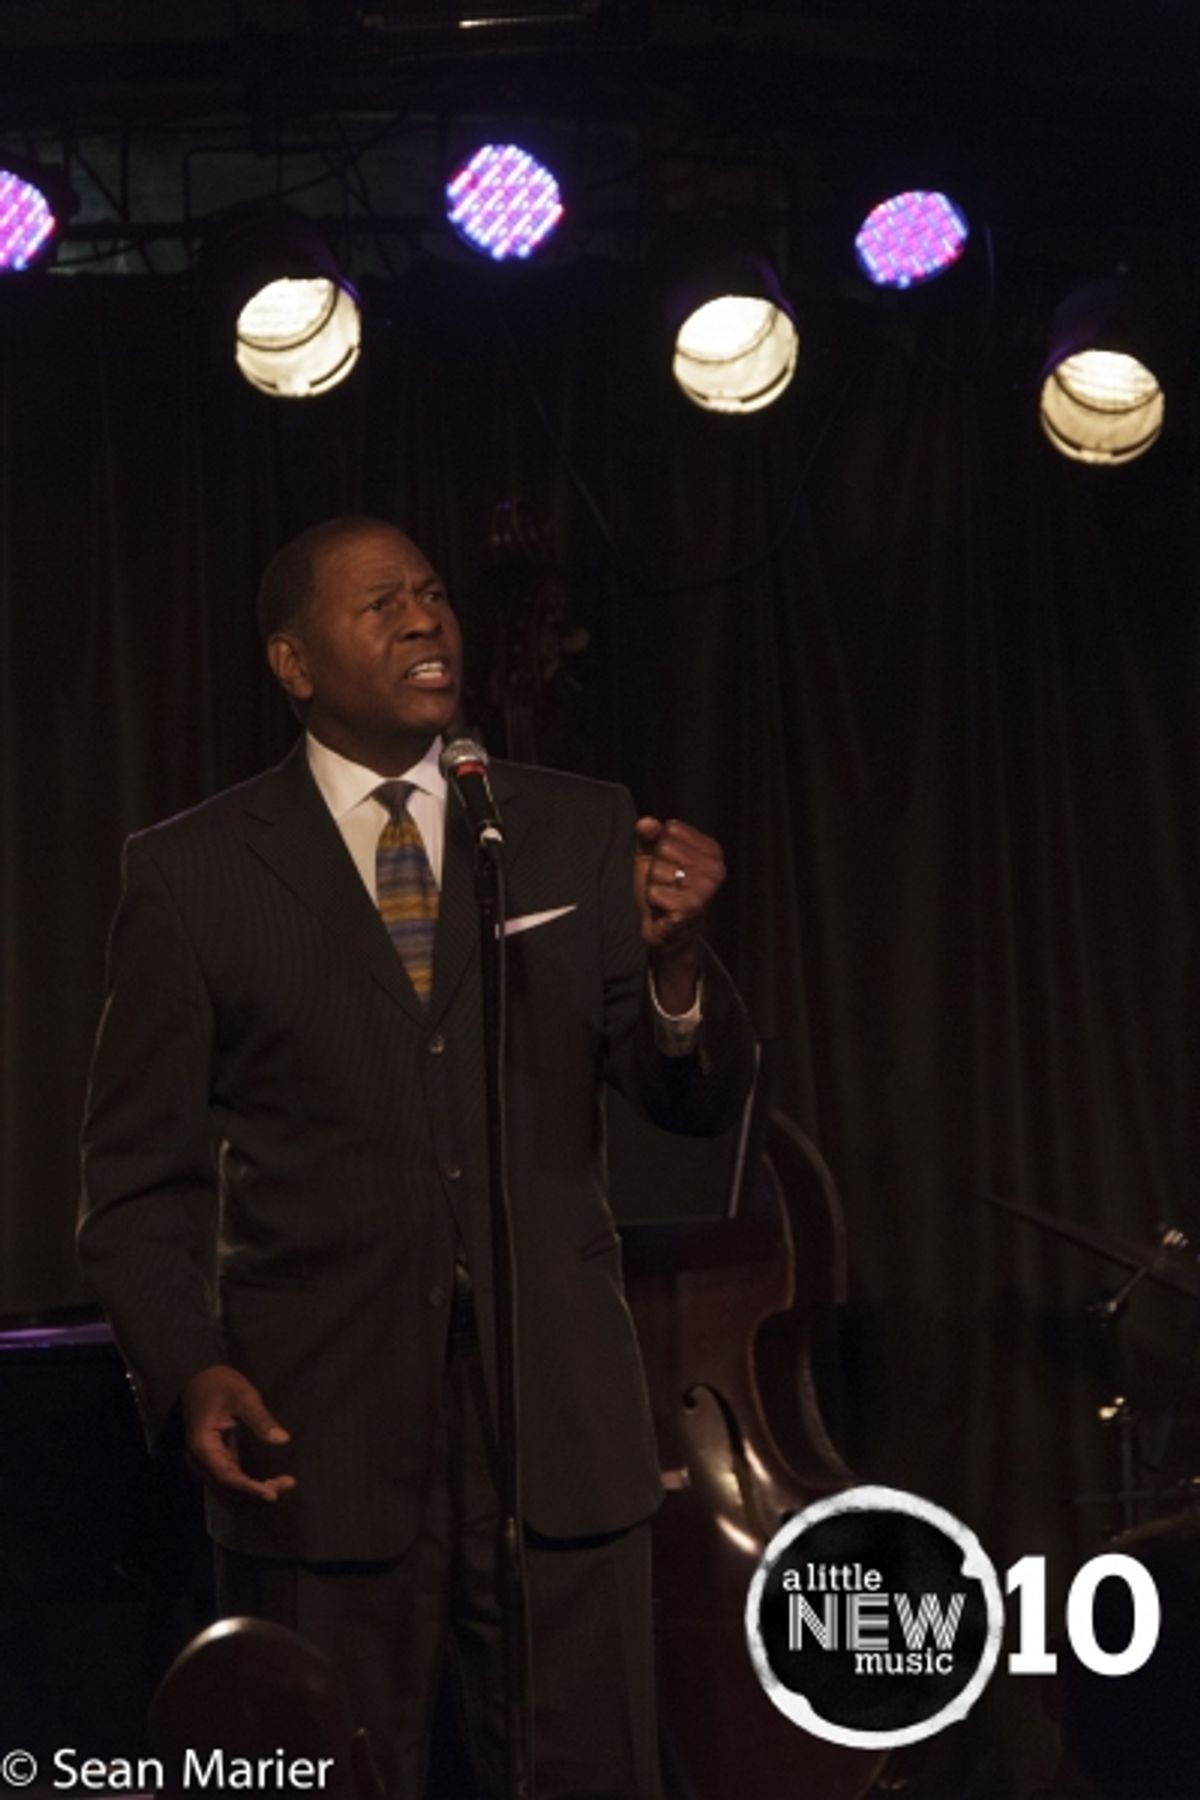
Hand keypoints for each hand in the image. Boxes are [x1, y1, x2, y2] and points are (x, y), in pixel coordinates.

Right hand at [181, 1363, 295, 1501]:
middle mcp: (200, 1458)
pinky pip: (231, 1475)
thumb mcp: (243, 1396)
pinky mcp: (215, 1457)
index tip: (272, 1494)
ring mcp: (206, 1459)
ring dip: (254, 1488)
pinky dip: (249, 1481)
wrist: (199, 1379)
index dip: (249, 1487)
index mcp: (202, 1445)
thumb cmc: (220, 1384)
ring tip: (284, 1484)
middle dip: (257, 1490)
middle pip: (229, 1484)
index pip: (226, 1475)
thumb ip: (261, 1419)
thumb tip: (283, 1440)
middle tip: (288, 1484)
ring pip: (230, 1483)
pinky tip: (270, 1481)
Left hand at [634, 816, 725, 1009]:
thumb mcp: (652, 857)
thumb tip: (645, 822)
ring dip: (654, 886)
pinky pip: (655, 892)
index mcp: (712, 851)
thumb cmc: (663, 889)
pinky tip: (665, 910)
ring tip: (666, 898)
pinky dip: (653, 902)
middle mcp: (716, 869)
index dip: (660, 848)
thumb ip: (649, 837)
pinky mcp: (691, 909)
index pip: (671, 829)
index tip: (669, 866)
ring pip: (657, 871)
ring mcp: (706, 890)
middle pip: (663, 849)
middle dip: (656, 868)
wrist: (666, 930)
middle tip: (667, 885)